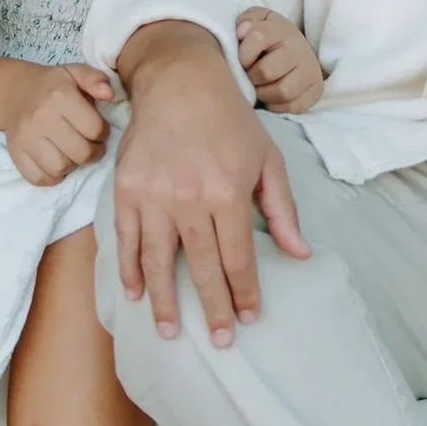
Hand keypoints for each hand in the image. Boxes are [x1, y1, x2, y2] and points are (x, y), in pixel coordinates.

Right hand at [0, 61, 115, 186]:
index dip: (104, 133)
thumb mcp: (76, 72)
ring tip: (75, 154)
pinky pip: (38, 177)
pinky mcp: (15, 152)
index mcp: (60, 95)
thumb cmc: (53, 85)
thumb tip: (110, 95)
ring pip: (59, 168)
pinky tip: (58, 163)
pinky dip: (52, 177)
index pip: (94, 128)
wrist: (14, 92)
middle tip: (93, 147)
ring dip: (73, 165)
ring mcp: (25, 137)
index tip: (101, 131)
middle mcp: (41, 117)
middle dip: (93, 153)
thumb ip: (96, 79)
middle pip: (80, 152)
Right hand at [114, 23, 308, 349]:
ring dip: (165, 300)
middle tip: (221, 342)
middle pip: (202, 266)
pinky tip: (134, 294)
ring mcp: (154, 196)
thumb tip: (300, 254)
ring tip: (170, 331)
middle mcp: (190, 199)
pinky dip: (128, 270)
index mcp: (229, 192)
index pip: (238, 256)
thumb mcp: (268, 160)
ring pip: (159, 261)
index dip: (244, 291)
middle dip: (212, 308)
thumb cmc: (231, 122)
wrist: (182, 84)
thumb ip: (282, 210)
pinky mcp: (126, 191)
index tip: (249, 318)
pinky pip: (126, 240)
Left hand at [236, 7, 322, 113]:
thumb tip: (241, 32)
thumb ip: (247, 20)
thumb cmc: (269, 37)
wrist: (295, 50)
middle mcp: (301, 49)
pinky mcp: (316, 91)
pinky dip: (276, 105)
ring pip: (281, 92)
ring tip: (260, 86)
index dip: (243, 53)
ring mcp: (311, 71)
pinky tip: (272, 96)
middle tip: (251, 76)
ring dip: (264, 93)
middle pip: (266, 71)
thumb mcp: (257, 21)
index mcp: (283, 30)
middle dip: (252, 77)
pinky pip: (292, 106)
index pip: (258, 37)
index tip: (242, 59)